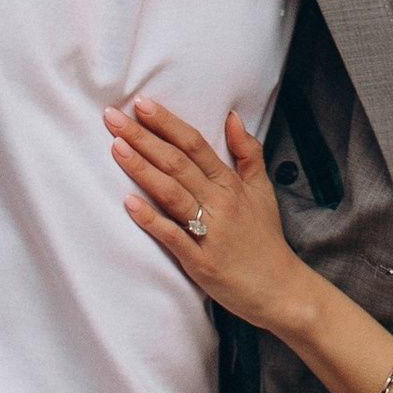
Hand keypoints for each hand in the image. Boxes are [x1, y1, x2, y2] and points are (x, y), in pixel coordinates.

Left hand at [108, 98, 312, 331]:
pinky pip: (173, 236)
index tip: (142, 104)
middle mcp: (220, 202)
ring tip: (116, 147)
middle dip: (143, 137)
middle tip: (112, 117)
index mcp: (231, 184)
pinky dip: (151, 220)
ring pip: (172, 193)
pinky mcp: (200, 261)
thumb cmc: (265, 239)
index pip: (195, 145)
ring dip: (142, 169)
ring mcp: (210, 232)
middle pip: (177, 163)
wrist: (280, 288)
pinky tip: (128, 203)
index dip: (167, 123)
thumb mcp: (263, 190)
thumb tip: (233, 118)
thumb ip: (248, 153)